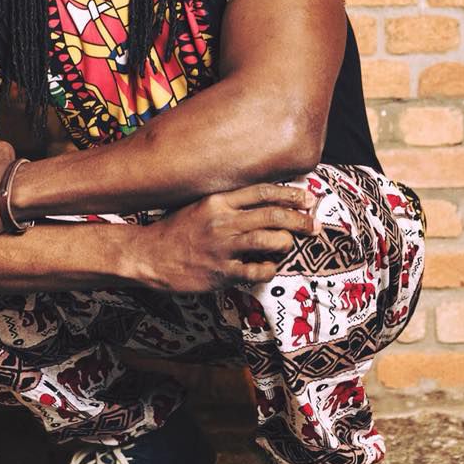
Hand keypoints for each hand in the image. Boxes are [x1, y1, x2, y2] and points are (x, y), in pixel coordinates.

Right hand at [140, 183, 319, 292]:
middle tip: (314, 226)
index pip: (263, 192)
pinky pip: (257, 271)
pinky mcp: (221, 272)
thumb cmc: (176, 230)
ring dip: (286, 243)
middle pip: (273, 215)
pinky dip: (269, 269)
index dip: (290, 194)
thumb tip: (264, 203)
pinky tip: (267, 267)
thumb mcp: (201, 207)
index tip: (309, 198)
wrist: (149, 256)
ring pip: (269, 240)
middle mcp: (223, 220)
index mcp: (219, 200)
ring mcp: (222, 246)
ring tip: (288, 246)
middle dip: (300, 220)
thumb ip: (229, 204)